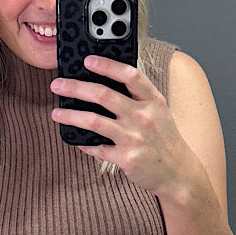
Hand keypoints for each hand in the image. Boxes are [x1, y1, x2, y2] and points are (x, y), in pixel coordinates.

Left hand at [50, 54, 199, 199]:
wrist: (179, 174)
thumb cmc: (165, 140)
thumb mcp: (160, 112)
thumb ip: (139, 98)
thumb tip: (106, 86)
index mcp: (153, 101)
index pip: (129, 75)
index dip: (107, 65)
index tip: (87, 60)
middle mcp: (143, 117)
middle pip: (103, 95)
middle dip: (76, 87)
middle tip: (58, 85)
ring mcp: (134, 138)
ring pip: (94, 121)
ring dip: (71, 116)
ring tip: (56, 113)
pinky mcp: (127, 158)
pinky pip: (98, 148)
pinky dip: (85, 144)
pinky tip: (77, 141)